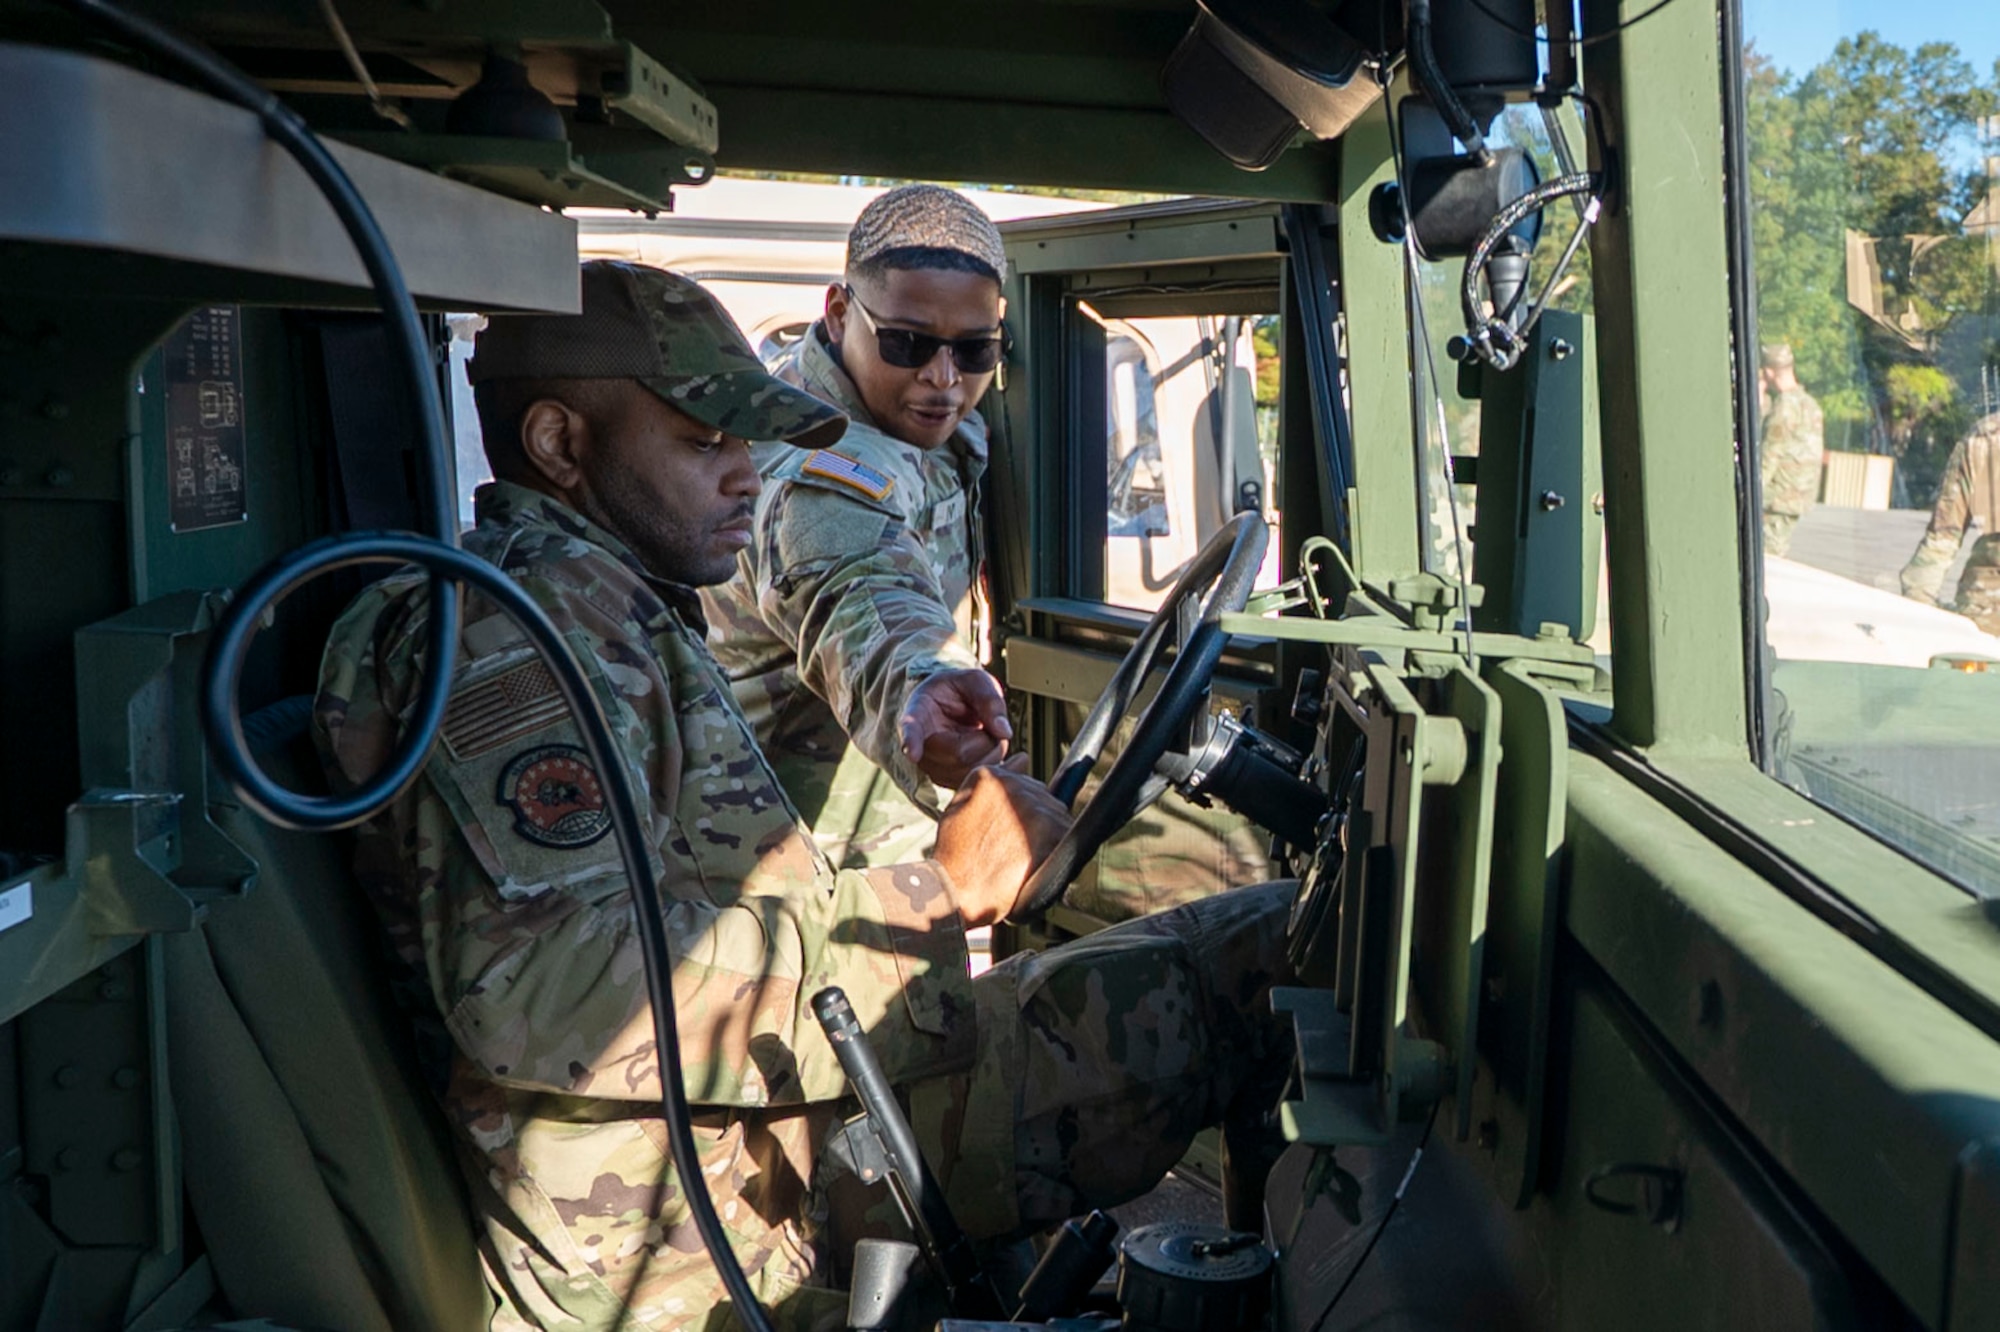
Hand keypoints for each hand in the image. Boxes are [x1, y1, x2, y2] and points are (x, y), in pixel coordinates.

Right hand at [900, 668, 1012, 788]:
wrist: (953, 706)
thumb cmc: (960, 690)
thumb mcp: (976, 681)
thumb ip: (989, 700)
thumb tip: (1004, 732)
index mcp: (919, 711)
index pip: (912, 727)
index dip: (911, 740)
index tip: (911, 753)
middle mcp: (919, 743)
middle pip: (958, 753)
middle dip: (986, 739)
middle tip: (989, 721)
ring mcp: (931, 766)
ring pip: (969, 770)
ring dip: (991, 752)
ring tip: (985, 731)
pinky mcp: (945, 780)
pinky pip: (975, 780)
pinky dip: (992, 764)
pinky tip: (988, 747)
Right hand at [931, 755, 1071, 927]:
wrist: (957, 890)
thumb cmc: (956, 857)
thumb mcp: (961, 808)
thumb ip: (993, 781)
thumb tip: (1022, 758)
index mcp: (990, 776)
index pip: (1026, 785)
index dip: (1022, 813)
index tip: (1011, 831)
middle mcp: (1013, 784)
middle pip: (1045, 798)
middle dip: (1037, 823)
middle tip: (1014, 847)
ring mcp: (1033, 804)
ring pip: (1058, 816)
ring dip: (1048, 837)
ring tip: (1021, 856)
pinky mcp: (1050, 828)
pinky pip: (1067, 835)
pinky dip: (1057, 851)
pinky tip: (1034, 862)